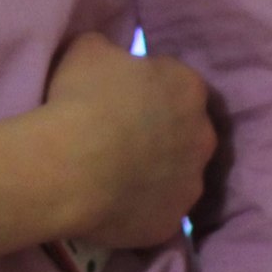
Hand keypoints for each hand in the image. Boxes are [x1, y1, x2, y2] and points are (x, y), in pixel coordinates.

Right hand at [43, 33, 216, 250]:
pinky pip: (157, 208)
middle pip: (185, 129)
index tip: (120, 93)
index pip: (174, 80)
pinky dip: (139, 203)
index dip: (147, 85)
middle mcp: (203, 136)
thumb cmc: (81, 99)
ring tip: (111, 169)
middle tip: (119, 131)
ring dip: (153, 169)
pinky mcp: (172, 222)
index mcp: (187, 88)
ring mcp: (192, 185)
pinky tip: (109, 197)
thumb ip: (115, 53)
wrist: (68, 168)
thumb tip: (118, 64)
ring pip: (176, 173)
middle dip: (160, 128)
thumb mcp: (89, 49)